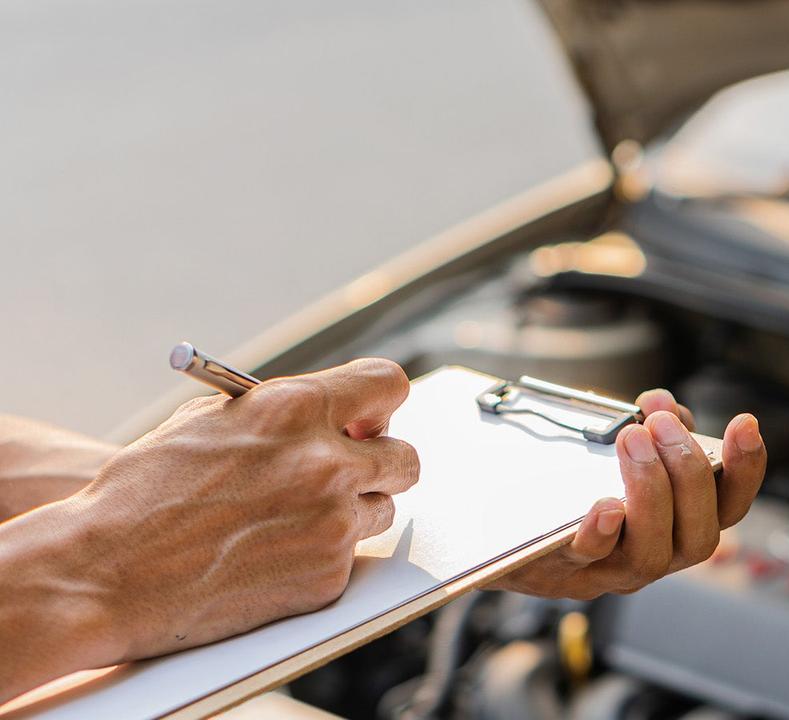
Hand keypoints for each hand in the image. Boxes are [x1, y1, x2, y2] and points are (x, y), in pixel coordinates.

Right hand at [0, 359, 418, 702]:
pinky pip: (349, 557)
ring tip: (291, 517)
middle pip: (405, 458)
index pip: (388, 384)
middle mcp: (326, 463)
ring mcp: (332, 523)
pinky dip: (320, 555)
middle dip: (380, 463)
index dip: (379, 402)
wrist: (104, 570)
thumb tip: (338, 414)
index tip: (370, 416)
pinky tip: (270, 554)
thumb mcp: (211, 421)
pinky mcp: (327, 575)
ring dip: (350, 510)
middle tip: (352, 470)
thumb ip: (283, 412)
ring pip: (381, 509)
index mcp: (295, 409)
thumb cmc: (145, 490)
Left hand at [490, 389, 765, 599]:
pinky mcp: (566, 572)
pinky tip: (604, 504)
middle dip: (688, 474)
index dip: (747, 468)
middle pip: (700, 534)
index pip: (731, 505)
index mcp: (682, 523)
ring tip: (631, 439)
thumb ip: (651, 426)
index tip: (744, 424)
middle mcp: (659, 555)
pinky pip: (590, 559)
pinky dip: (602, 532)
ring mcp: (613, 570)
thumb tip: (661, 405)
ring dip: (650, 491)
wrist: (505, 525)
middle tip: (661, 425)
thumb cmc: (576, 483)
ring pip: (651, 554)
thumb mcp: (621, 448)